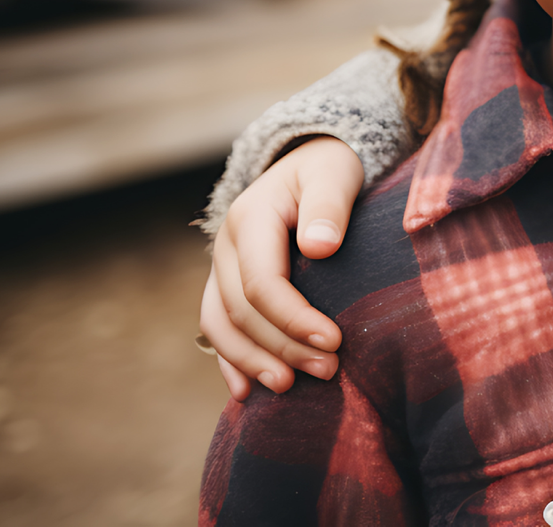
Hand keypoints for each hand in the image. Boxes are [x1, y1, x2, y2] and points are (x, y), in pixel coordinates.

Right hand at [197, 137, 363, 397]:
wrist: (310, 160)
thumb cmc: (330, 168)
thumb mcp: (335, 173)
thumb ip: (329, 204)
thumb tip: (321, 247)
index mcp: (249, 219)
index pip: (261, 283)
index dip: (293, 318)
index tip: (333, 341)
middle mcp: (226, 247)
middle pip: (242, 312)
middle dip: (283, 347)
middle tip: (328, 370)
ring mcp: (221, 268)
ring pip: (222, 326)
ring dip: (252, 361)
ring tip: (289, 387)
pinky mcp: (227, 284)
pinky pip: (218, 327)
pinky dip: (230, 360)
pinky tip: (247, 391)